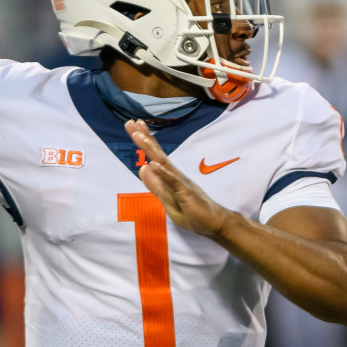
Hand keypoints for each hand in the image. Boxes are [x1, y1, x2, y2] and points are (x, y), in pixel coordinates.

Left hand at [125, 119, 232, 235]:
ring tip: (139, 136)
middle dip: (144, 138)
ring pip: (163, 163)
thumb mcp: (168, 201)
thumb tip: (143, 168)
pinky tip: (153, 165)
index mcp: (170, 177)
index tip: (133, 126)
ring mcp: (181, 183)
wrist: (215, 223)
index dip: (144, 141)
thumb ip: (156, 185)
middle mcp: (175, 175)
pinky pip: (173, 182)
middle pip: (157, 154)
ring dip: (151, 149)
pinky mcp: (186, 194)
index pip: (155, 156)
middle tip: (132, 122)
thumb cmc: (193, 213)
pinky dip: (163, 173)